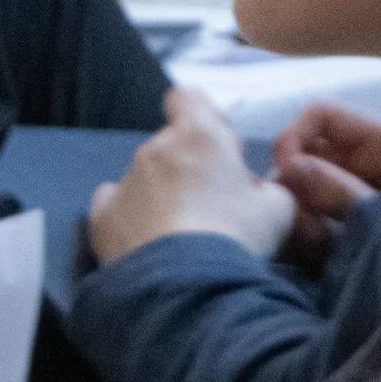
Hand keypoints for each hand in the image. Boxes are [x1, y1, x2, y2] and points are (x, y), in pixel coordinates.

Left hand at [87, 85, 296, 265]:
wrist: (186, 283)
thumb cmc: (237, 236)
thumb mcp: (278, 209)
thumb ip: (268, 188)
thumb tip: (257, 190)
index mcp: (200, 135)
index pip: (188, 98)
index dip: (203, 118)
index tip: (219, 149)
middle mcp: (156, 148)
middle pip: (171, 145)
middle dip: (188, 167)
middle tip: (210, 207)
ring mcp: (125, 180)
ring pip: (144, 176)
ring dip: (160, 194)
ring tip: (179, 236)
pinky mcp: (102, 215)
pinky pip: (114, 203)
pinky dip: (128, 215)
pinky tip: (145, 240)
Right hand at [268, 102, 380, 266]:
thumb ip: (341, 191)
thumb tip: (288, 168)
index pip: (321, 115)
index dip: (293, 137)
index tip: (283, 176)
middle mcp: (367, 162)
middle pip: (306, 155)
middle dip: (293, 188)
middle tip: (300, 225)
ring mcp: (360, 195)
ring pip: (306, 193)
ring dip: (299, 217)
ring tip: (315, 244)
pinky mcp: (357, 230)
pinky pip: (318, 223)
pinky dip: (310, 238)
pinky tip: (318, 257)